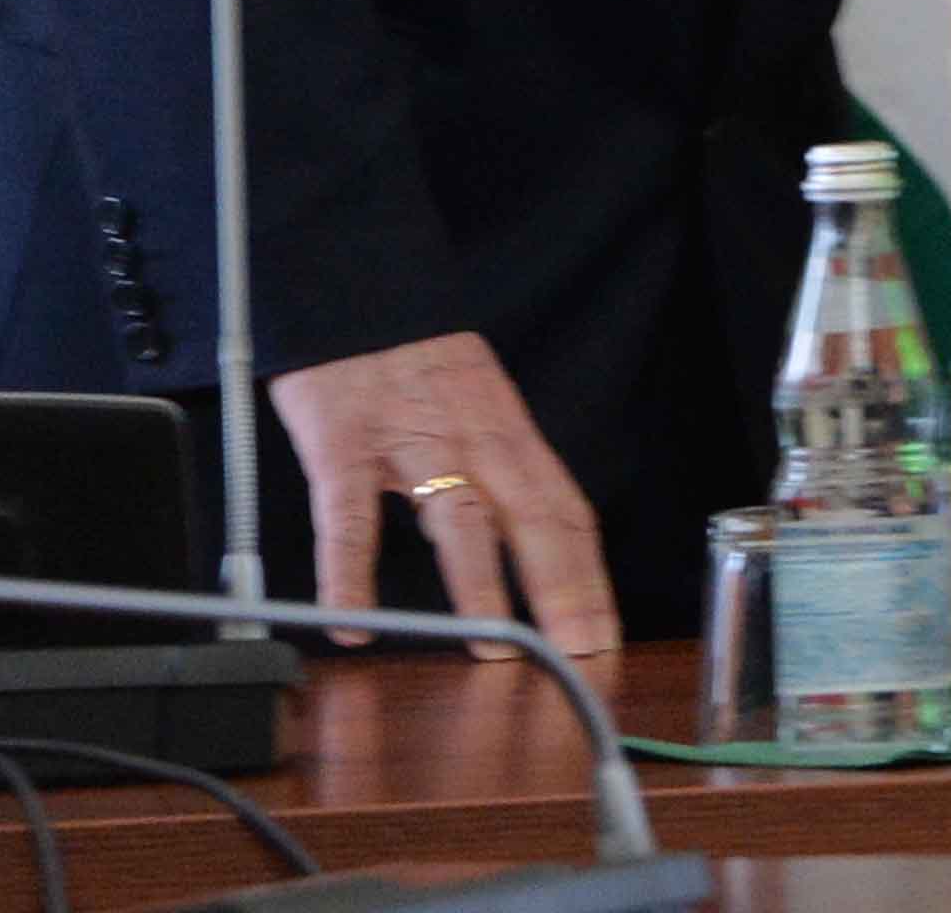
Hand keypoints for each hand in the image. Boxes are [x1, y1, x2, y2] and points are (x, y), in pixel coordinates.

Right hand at [268, 330, 618, 657]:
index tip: (605, 634)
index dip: (589, 576)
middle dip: (561, 590)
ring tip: (493, 645)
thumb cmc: (419, 367)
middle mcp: (475, 441)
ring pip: (457, 518)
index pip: (566, 513)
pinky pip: (350, 516)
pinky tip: (353, 620)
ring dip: (479, 585)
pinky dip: (351, 572)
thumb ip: (504, 472)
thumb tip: (534, 548)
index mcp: (511, 439)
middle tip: (579, 652)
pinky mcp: (345, 444)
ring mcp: (412, 442)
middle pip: (532, 520)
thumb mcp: (482, 409)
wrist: (356, 297)